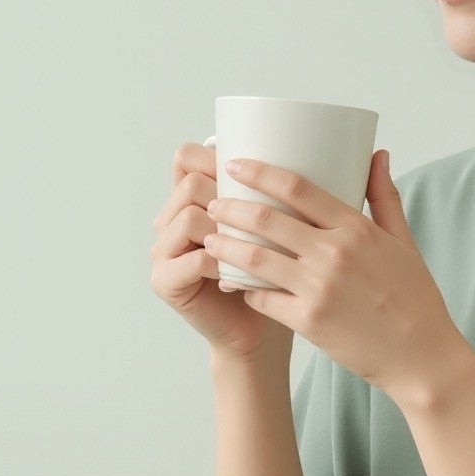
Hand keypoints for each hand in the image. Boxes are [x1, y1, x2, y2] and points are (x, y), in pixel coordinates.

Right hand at [148, 139, 290, 364]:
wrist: (260, 329)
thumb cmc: (272, 276)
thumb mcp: (275, 227)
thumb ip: (275, 192)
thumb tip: (312, 146)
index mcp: (189, 200)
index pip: (186, 157)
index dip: (214, 158)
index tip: (251, 174)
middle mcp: (168, 219)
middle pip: (190, 183)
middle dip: (228, 197)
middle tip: (263, 220)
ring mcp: (162, 250)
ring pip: (189, 216)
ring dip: (227, 230)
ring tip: (254, 247)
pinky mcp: (164, 281)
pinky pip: (192, 259)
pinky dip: (221, 263)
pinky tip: (241, 274)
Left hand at [200, 150, 465, 401]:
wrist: (421, 358)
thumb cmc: (415, 299)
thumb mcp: (404, 243)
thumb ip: (384, 197)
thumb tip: (376, 154)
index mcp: (356, 229)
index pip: (297, 187)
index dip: (259, 172)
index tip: (234, 164)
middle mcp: (334, 254)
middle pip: (266, 219)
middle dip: (230, 207)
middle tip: (212, 202)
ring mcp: (318, 288)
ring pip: (255, 258)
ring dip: (225, 245)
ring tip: (208, 238)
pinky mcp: (308, 321)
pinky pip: (261, 298)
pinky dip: (242, 286)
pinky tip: (229, 279)